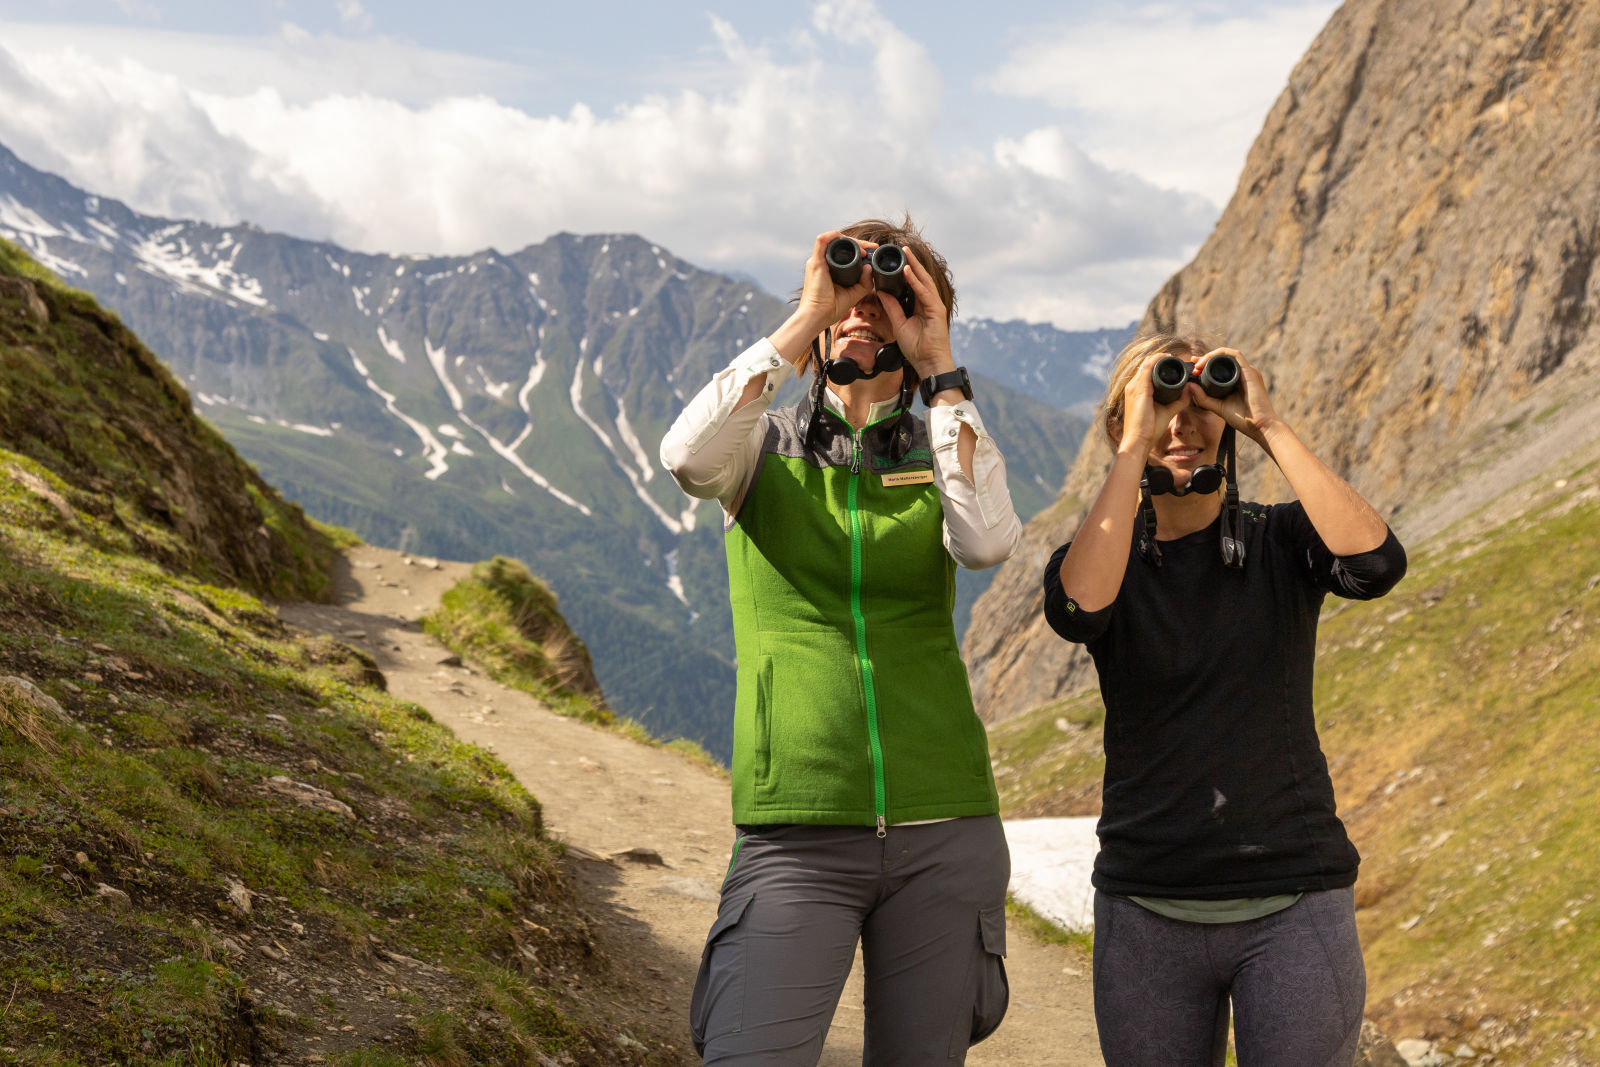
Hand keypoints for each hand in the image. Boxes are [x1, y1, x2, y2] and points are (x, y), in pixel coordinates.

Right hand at [793, 231, 877, 336]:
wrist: (817, 316)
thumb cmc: (831, 308)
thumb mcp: (854, 294)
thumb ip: (865, 283)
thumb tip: (870, 267)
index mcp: (828, 269)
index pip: (843, 252)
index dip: (859, 249)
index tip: (873, 251)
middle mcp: (821, 262)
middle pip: (840, 244)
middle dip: (858, 243)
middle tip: (873, 248)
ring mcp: (817, 261)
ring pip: (833, 240)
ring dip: (851, 240)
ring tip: (865, 249)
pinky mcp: (815, 262)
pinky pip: (823, 240)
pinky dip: (836, 236)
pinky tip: (851, 242)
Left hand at [876, 249, 954, 378]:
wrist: (928, 363)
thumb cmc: (916, 348)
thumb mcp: (899, 324)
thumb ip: (892, 308)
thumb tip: (882, 292)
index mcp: (920, 305)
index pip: (912, 284)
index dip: (906, 271)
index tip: (896, 260)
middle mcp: (928, 302)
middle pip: (919, 278)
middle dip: (911, 263)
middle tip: (902, 248)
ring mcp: (934, 305)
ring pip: (923, 281)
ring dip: (914, 266)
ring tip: (906, 253)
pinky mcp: (937, 310)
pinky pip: (924, 292)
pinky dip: (915, 281)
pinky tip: (908, 271)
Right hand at [1113, 353, 1188, 455]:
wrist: (1138, 441)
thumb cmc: (1149, 429)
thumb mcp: (1167, 411)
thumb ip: (1178, 401)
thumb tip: (1189, 391)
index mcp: (1136, 391)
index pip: (1146, 371)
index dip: (1159, 364)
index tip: (1174, 363)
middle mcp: (1133, 386)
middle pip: (1146, 365)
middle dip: (1161, 360)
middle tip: (1177, 360)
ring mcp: (1134, 387)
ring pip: (1147, 363)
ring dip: (1160, 358)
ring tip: (1174, 358)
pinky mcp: (1139, 390)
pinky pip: (1148, 368)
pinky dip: (1158, 360)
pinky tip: (1168, 358)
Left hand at [1191, 348, 1281, 448]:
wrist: (1260, 426)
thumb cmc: (1242, 419)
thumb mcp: (1217, 407)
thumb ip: (1203, 398)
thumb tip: (1189, 386)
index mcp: (1237, 380)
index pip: (1221, 366)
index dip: (1206, 363)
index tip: (1193, 367)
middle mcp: (1243, 373)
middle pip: (1223, 359)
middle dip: (1206, 358)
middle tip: (1193, 363)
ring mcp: (1248, 371)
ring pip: (1228, 354)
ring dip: (1211, 355)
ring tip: (1198, 364)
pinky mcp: (1250, 371)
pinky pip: (1235, 355)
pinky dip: (1220, 354)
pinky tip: (1208, 361)